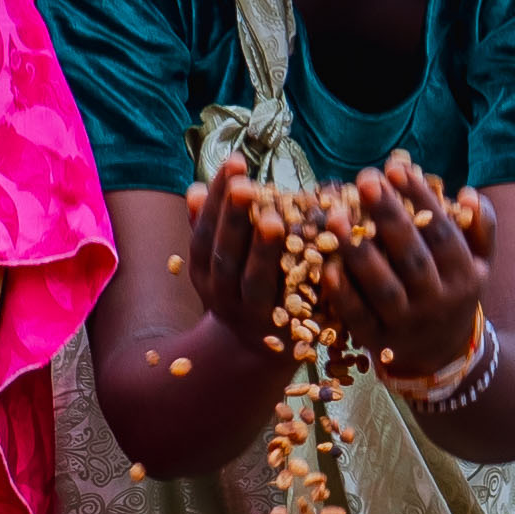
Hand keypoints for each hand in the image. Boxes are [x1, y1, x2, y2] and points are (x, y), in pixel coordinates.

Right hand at [183, 156, 290, 348]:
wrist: (257, 351)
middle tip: (246, 185)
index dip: (216, 199)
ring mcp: (254, 316)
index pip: (204, 233)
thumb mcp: (217, 260)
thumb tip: (195, 189)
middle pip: (225, 257)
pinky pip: (294, 303)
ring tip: (272, 219)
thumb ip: (210, 225)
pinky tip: (320, 251)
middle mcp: (223, 297)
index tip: (235, 162)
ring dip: (261, 252)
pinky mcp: (287, 331)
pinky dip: (305, 279)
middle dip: (233, 220)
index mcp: (204, 274)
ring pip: (255, 283)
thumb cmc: (240, 287)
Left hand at [341, 152, 493, 379]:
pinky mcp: (378, 343)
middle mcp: (437, 303)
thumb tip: (468, 193)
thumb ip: (481, 228)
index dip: (423, 201)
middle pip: (412, 258)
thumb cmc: (454, 293)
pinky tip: (326, 265)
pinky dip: (343, 293)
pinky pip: (358, 317)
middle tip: (366, 180)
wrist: (443, 358)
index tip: (398, 169)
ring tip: (335, 216)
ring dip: (358, 253)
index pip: (444, 234)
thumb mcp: (478, 263)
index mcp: (464, 278)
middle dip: (390, 217)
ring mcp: (407, 325)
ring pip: (383, 288)